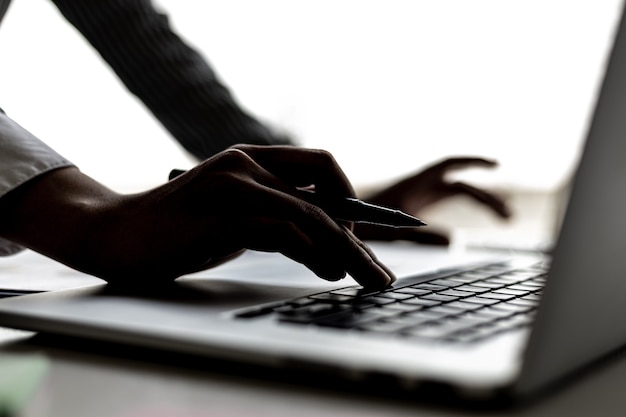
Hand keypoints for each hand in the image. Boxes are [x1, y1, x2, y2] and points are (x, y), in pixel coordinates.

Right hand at [0, 145, 394, 289]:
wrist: (119, 234)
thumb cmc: (180, 228)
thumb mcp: (234, 214)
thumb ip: (272, 215)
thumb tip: (326, 241)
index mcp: (252, 158)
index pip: (320, 165)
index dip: (351, 197)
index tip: (367, 234)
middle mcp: (248, 164)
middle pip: (324, 193)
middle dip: (359, 235)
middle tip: (378, 271)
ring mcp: (236, 186)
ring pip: (311, 213)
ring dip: (346, 249)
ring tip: (366, 277)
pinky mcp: (223, 214)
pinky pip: (284, 231)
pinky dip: (313, 252)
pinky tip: (328, 270)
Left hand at [354, 157, 511, 244]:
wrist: (338, 224)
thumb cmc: (360, 223)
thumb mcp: (391, 230)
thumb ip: (422, 235)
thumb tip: (456, 241)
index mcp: (415, 183)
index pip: (449, 165)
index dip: (473, 162)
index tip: (496, 166)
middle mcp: (420, 187)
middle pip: (462, 185)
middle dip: (487, 197)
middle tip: (509, 218)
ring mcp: (420, 197)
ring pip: (459, 194)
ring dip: (482, 204)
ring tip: (506, 221)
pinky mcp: (417, 208)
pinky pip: (447, 205)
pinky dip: (464, 211)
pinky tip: (473, 228)